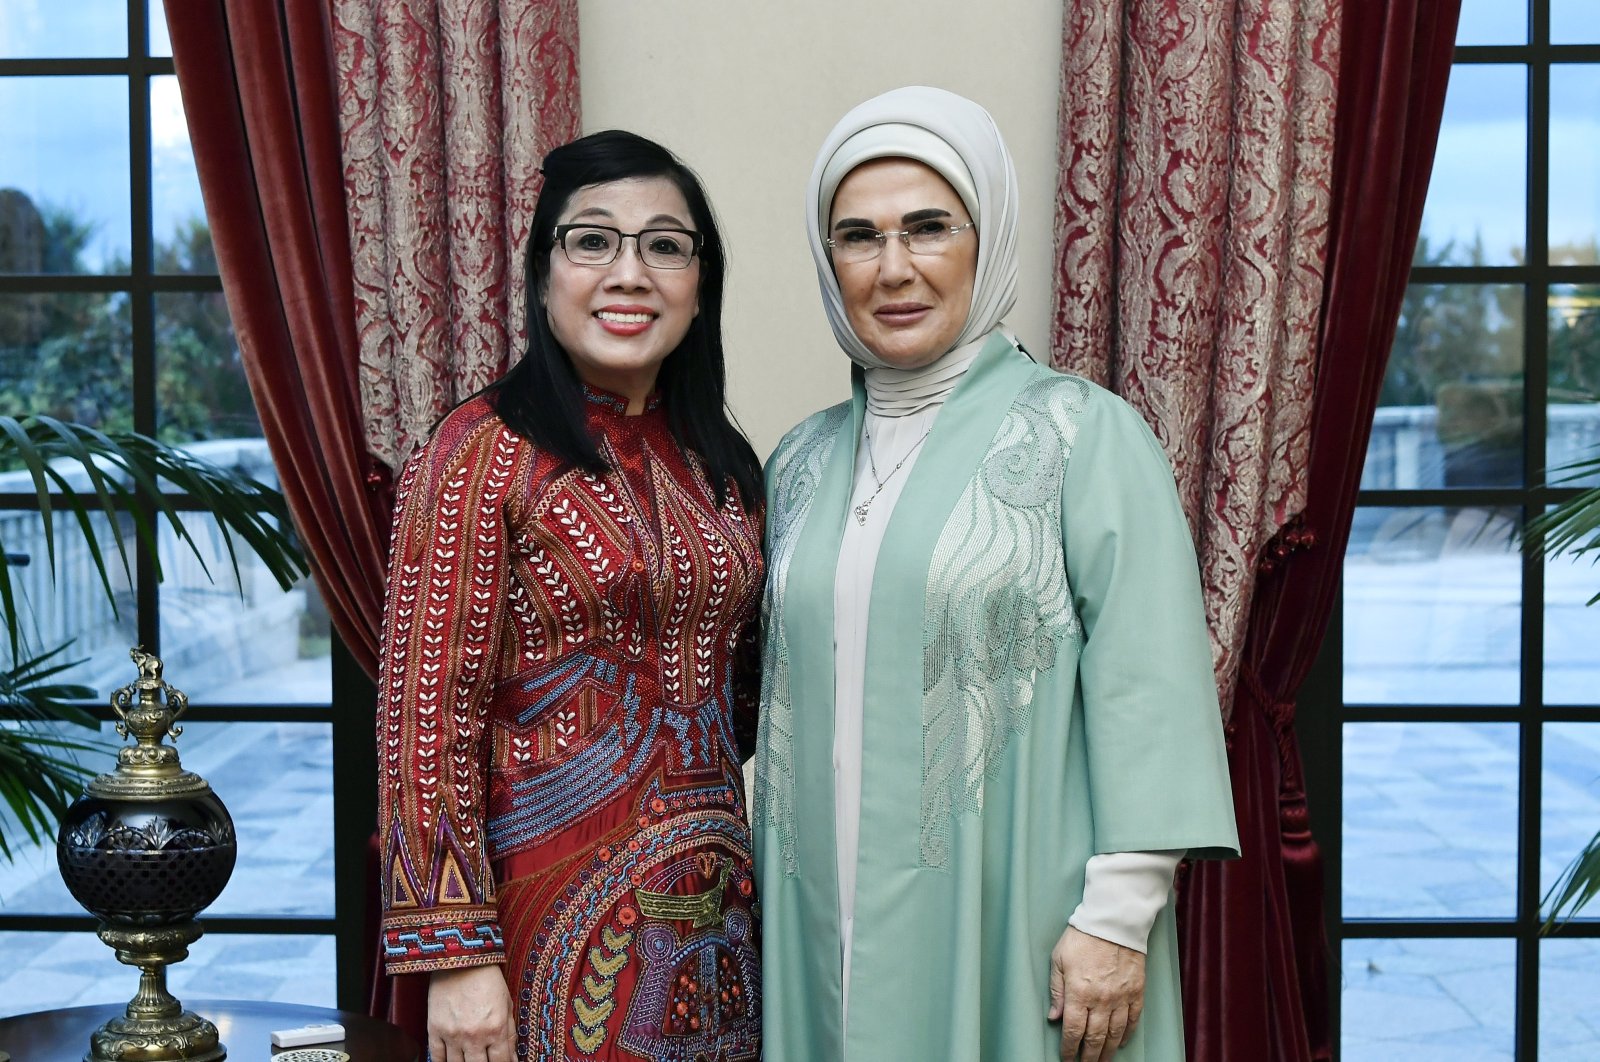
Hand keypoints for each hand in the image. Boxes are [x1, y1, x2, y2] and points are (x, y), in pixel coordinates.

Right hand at [428, 964, 515, 1061]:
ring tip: (469, 1059)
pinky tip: (450, 1061)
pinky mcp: (434, 1030)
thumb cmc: (487, 979)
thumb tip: (512, 1058)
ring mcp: (452, 1035)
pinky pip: (437, 1058)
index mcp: (495, 1029)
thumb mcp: (506, 1004)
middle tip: (484, 1060)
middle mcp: (474, 1036)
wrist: (461, 959)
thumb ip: (510, 1034)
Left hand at [1047, 926, 1145, 1060]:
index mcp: (1079, 993)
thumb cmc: (1082, 937)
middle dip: (1089, 1056)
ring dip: (1108, 1051)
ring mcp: (1121, 997)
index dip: (1070, 1049)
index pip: (1073, 1031)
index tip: (1067, 1058)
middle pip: (1095, 1038)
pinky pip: (1133, 1019)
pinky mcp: (1136, 991)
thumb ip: (1057, 991)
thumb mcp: (1059, 960)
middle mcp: (1101, 1000)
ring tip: (1102, 1060)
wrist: (1113, 921)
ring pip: (1115, 1033)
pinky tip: (1123, 1041)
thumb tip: (1054, 1018)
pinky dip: (1128, 1034)